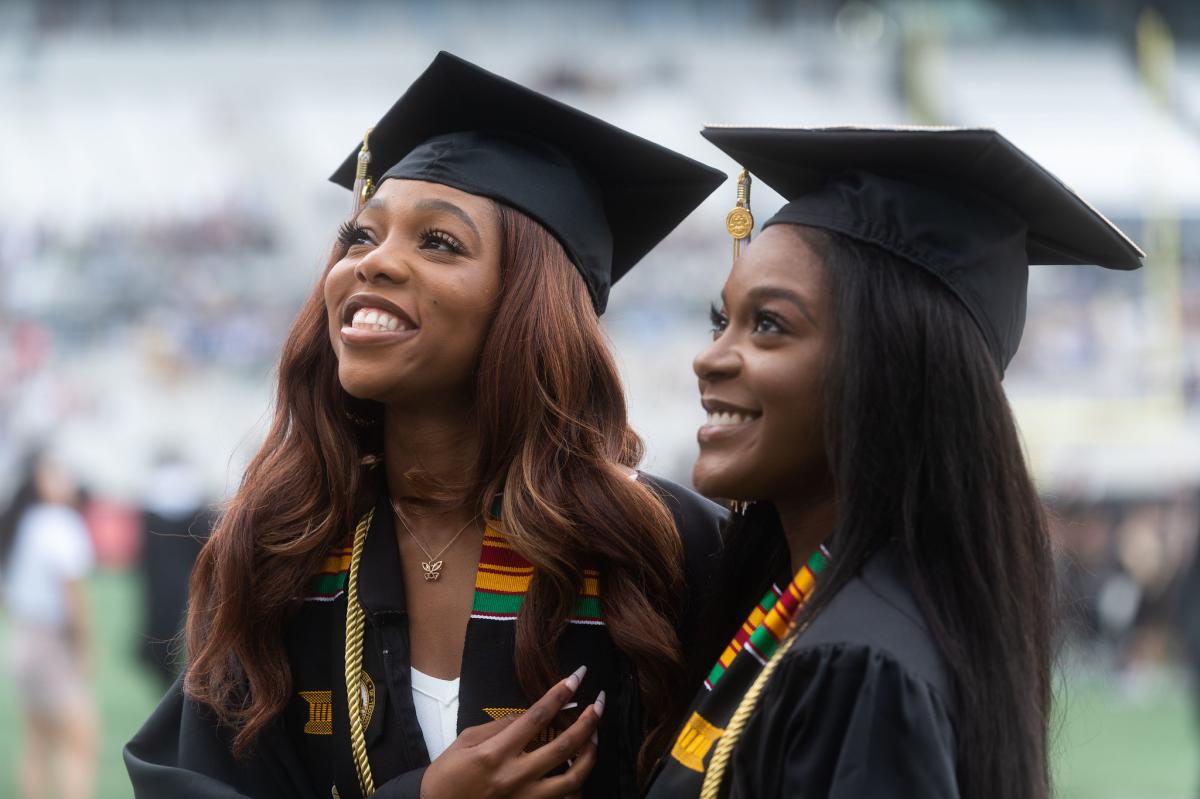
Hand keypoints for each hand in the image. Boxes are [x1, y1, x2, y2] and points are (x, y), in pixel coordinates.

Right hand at [419, 666, 602, 798]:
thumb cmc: (447, 776)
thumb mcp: (464, 742)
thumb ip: (498, 727)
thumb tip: (526, 715)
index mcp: (495, 753)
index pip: (536, 717)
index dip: (559, 694)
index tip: (577, 677)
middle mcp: (515, 776)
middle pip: (563, 746)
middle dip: (587, 721)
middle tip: (599, 702)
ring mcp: (526, 798)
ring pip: (573, 778)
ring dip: (590, 753)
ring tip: (595, 735)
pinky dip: (577, 784)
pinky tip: (580, 768)